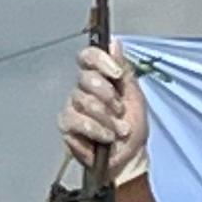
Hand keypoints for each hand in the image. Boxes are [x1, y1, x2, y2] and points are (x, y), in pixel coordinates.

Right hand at [59, 41, 150, 185]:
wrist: (129, 158)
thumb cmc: (133, 127)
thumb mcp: (134, 96)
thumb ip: (124, 70)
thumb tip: (114, 43)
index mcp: (99, 78)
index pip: (88, 56)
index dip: (100, 60)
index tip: (116, 74)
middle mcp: (82, 89)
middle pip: (86, 78)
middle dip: (108, 97)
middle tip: (120, 111)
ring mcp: (72, 107)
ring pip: (83, 101)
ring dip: (107, 118)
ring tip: (118, 131)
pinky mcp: (66, 125)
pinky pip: (76, 121)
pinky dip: (96, 130)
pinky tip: (106, 138)